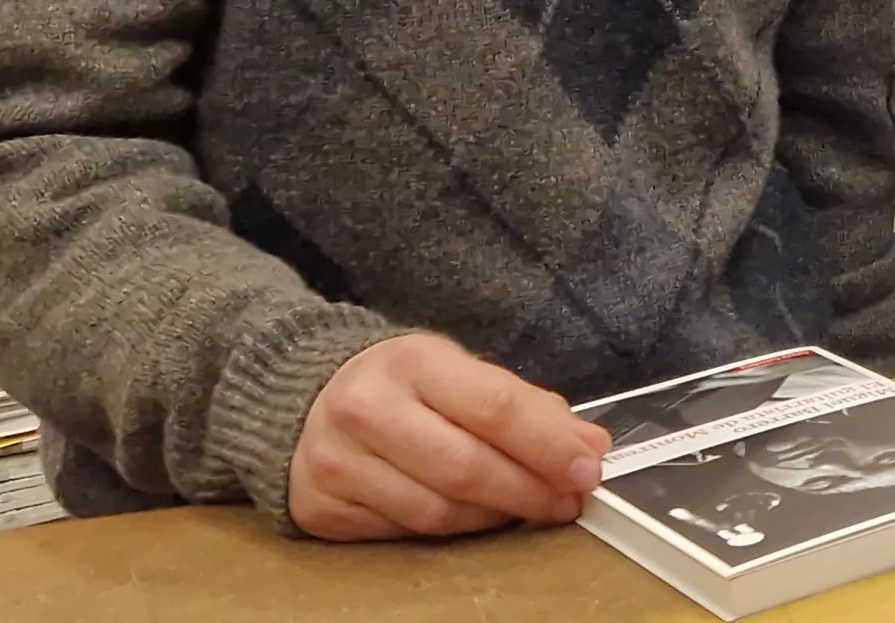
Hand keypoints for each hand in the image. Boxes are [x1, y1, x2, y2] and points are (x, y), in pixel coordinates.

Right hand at [288, 333, 610, 541]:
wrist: (305, 397)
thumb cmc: (401, 386)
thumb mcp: (460, 373)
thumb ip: (526, 407)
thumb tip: (589, 447)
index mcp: (412, 361)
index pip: (495, 407)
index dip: (548, 445)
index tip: (588, 469)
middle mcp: (366, 409)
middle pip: (466, 468)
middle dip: (529, 491)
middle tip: (566, 502)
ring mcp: (337, 461)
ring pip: (437, 512)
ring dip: (494, 518)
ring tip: (524, 508)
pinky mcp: (322, 506)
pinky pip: (404, 533)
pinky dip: (450, 531)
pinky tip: (471, 516)